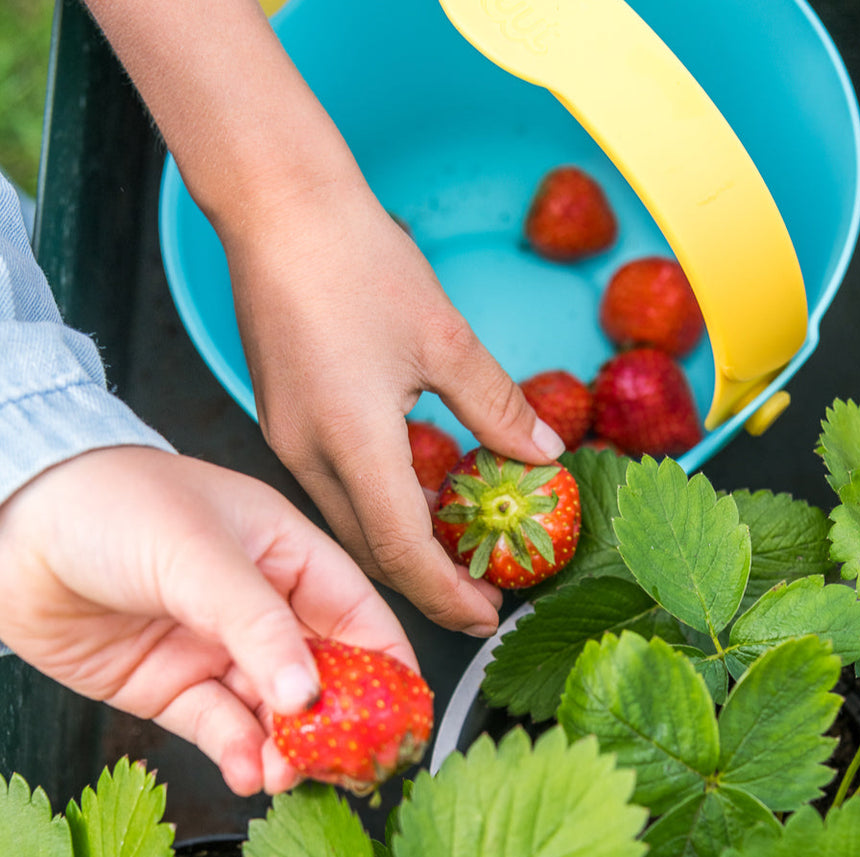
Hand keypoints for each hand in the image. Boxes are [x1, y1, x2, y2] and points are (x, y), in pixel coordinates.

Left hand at [0, 446, 413, 796]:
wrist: (19, 529)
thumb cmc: (117, 505)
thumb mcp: (200, 555)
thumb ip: (259, 625)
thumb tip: (311, 692)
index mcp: (288, 552)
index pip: (357, 611)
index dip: (388, 662)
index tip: (404, 712)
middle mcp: (261, 602)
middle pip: (323, 669)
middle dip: (340, 716)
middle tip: (351, 760)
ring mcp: (217, 646)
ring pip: (274, 708)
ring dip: (289, 744)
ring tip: (289, 770)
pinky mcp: (173, 686)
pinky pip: (221, 727)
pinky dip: (240, 753)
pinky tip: (250, 769)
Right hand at [219, 161, 563, 635]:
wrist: (281, 208)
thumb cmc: (361, 263)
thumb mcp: (446, 338)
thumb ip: (496, 406)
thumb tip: (545, 453)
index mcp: (350, 441)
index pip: (400, 550)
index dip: (445, 592)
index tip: (486, 616)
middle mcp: (306, 452)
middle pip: (366, 548)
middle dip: (423, 580)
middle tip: (477, 591)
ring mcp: (285, 433)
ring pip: (345, 518)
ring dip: (398, 542)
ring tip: (452, 548)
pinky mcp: (282, 413)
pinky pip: (330, 483)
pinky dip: (374, 502)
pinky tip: (410, 489)